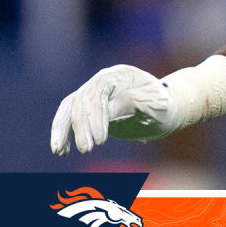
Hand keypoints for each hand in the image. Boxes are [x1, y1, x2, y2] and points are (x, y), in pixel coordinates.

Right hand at [50, 65, 186, 155]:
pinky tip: (62, 150)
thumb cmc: (163, 106)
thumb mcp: (157, 105)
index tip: (101, 141)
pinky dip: (63, 131)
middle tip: (86, 150)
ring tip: (60, 151)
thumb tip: (107, 110)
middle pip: (82, 100)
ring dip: (62, 129)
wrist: (165, 109)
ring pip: (70, 106)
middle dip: (81, 127)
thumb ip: (134, 103)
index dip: (96, 116)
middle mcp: (104, 79)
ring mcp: (94, 91)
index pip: (100, 92)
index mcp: (121, 75)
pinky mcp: (89, 106)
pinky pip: (70, 115)